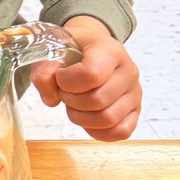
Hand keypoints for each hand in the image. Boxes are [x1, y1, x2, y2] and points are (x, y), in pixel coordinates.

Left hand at [30, 17, 140, 140]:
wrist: (90, 47)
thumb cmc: (73, 49)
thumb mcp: (53, 50)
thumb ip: (45, 71)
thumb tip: (51, 98)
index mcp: (110, 50)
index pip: (91, 74)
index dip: (67, 82)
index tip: (59, 76)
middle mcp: (128, 71)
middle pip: (98, 100)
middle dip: (71, 101)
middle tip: (64, 92)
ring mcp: (134, 93)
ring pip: (108, 119)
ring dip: (82, 117)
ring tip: (74, 104)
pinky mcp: (135, 111)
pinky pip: (120, 132)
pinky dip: (97, 131)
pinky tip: (85, 118)